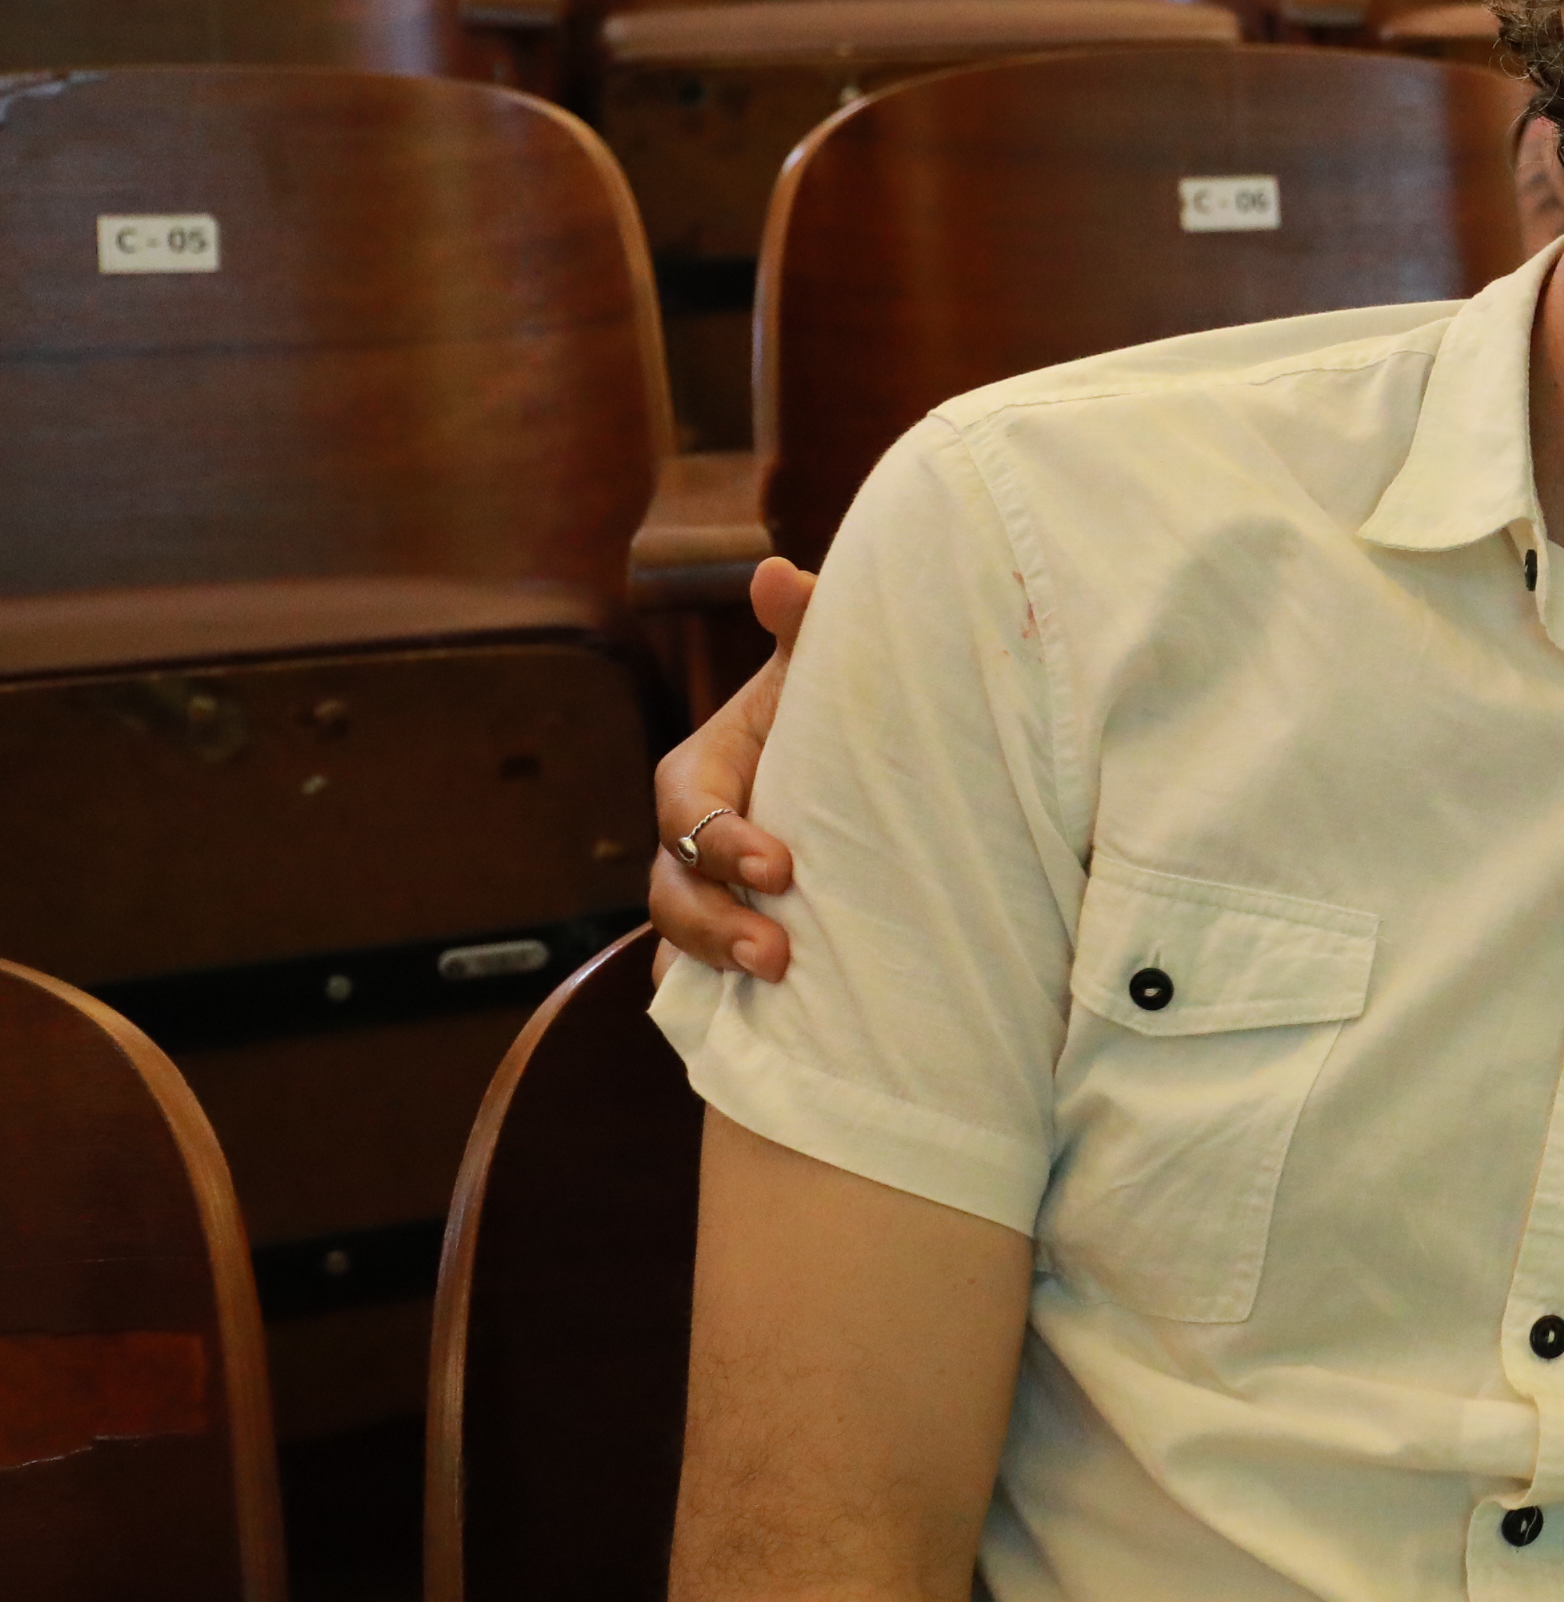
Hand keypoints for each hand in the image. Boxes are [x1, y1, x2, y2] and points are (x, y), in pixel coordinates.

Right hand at [648, 557, 817, 983]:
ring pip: (679, 936)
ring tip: (775, 980)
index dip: (722, 841)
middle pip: (671, 888)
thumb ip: (806, 623)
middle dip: (714, 924)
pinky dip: (713, 1003)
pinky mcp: (733, 930)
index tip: (782, 867)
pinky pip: (701, 980)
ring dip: (715, 963)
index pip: (687, 810)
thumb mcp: (819, 669)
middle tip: (776, 953)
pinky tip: (746, 1030)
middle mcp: (691, 836)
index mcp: (703, 771)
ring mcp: (706, 889)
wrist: (854, 764)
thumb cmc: (828, 709)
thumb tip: (777, 571)